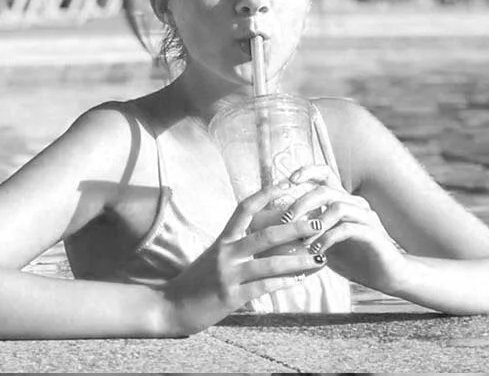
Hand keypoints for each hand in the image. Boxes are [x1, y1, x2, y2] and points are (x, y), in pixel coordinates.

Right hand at [162, 181, 323, 335]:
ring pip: (270, 263)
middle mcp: (227, 252)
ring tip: (319, 258)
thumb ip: (236, 246)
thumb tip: (265, 238)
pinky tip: (299, 280)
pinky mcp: (231, 297)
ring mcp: (229, 274)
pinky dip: (284, 283)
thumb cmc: (196, 281)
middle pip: (266, 234)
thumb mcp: (214, 257)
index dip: (266, 193)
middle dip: (295, 228)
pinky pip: (263, 287)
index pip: (245, 208)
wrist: (170, 306)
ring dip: (298, 261)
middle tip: (318, 222)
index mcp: (223, 239)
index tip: (286, 183)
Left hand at [282, 165, 405, 294]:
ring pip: (338, 207)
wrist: (388, 275)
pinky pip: (348, 229)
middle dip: (302, 203)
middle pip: (326, 190)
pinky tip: (318, 252)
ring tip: (302, 242)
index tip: (289, 180)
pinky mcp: (373, 234)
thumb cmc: (355, 258)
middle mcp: (355, 204)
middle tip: (286, 221)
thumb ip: (308, 233)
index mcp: (343, 201)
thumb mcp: (327, 244)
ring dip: (315, 224)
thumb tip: (277, 232)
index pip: (325, 174)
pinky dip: (329, 238)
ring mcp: (366, 217)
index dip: (307, 172)